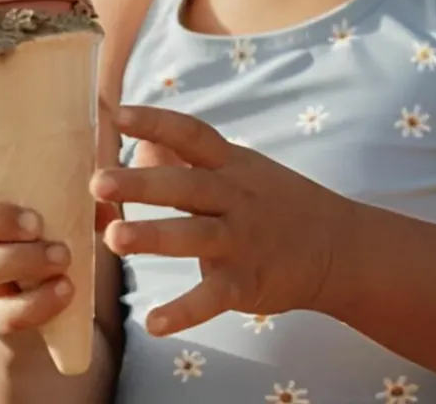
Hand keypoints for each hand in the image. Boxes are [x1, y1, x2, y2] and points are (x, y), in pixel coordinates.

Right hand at [0, 152, 118, 341]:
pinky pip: (7, 313)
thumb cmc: (54, 229)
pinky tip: (66, 289)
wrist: (50, 304)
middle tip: (37, 221)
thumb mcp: (63, 197)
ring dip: (25, 259)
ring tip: (64, 255)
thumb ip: (80, 175)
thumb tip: (108, 159)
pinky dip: (39, 302)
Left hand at [90, 106, 353, 336]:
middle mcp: (235, 197)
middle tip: (98, 181)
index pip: (192, 134)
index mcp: (231, 164)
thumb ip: (188, 158)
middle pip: (186, 185)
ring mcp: (242, 240)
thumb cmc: (274, 201)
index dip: (157, 122)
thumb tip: (141, 142)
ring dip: (153, 236)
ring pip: (194, 236)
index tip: (119, 114)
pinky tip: (153, 322)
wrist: (337, 246)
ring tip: (113, 237)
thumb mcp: (239, 169)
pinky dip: (184, 310)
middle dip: (142, 183)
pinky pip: (212, 297)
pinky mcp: (246, 283)